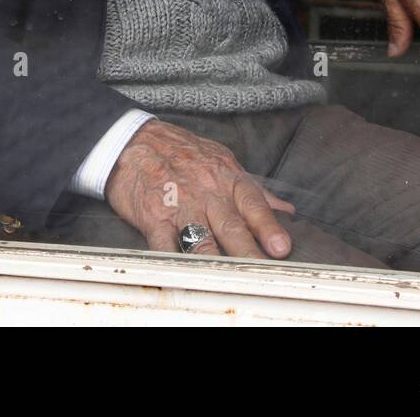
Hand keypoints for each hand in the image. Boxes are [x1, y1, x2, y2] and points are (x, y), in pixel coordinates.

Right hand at [106, 118, 295, 257]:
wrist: (133, 139)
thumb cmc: (182, 152)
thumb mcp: (222, 160)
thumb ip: (254, 189)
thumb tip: (286, 210)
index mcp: (226, 178)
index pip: (252, 203)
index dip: (268, 226)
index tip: (282, 247)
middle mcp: (205, 192)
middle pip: (230, 225)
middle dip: (248, 251)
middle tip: (263, 270)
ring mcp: (179, 205)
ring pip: (200, 238)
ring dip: (215, 260)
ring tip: (229, 280)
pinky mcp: (153, 216)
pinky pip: (164, 243)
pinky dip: (172, 259)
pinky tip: (182, 272)